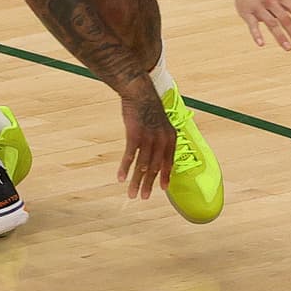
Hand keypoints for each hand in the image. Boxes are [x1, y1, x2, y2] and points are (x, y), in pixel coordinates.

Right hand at [115, 81, 175, 199]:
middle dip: (149, 184)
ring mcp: (148, 139)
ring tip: (131, 194)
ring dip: (136, 182)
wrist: (139, 92)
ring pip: (142, 166)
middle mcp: (161, 140)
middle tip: (143, 198)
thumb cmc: (149, 107)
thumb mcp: (161, 123)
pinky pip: (129, 157)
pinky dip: (124, 168)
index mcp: (170, 138)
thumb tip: (158, 151)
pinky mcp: (135, 136)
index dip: (165, 176)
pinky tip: (120, 178)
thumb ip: (162, 138)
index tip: (163, 188)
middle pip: (154, 167)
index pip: (168, 162)